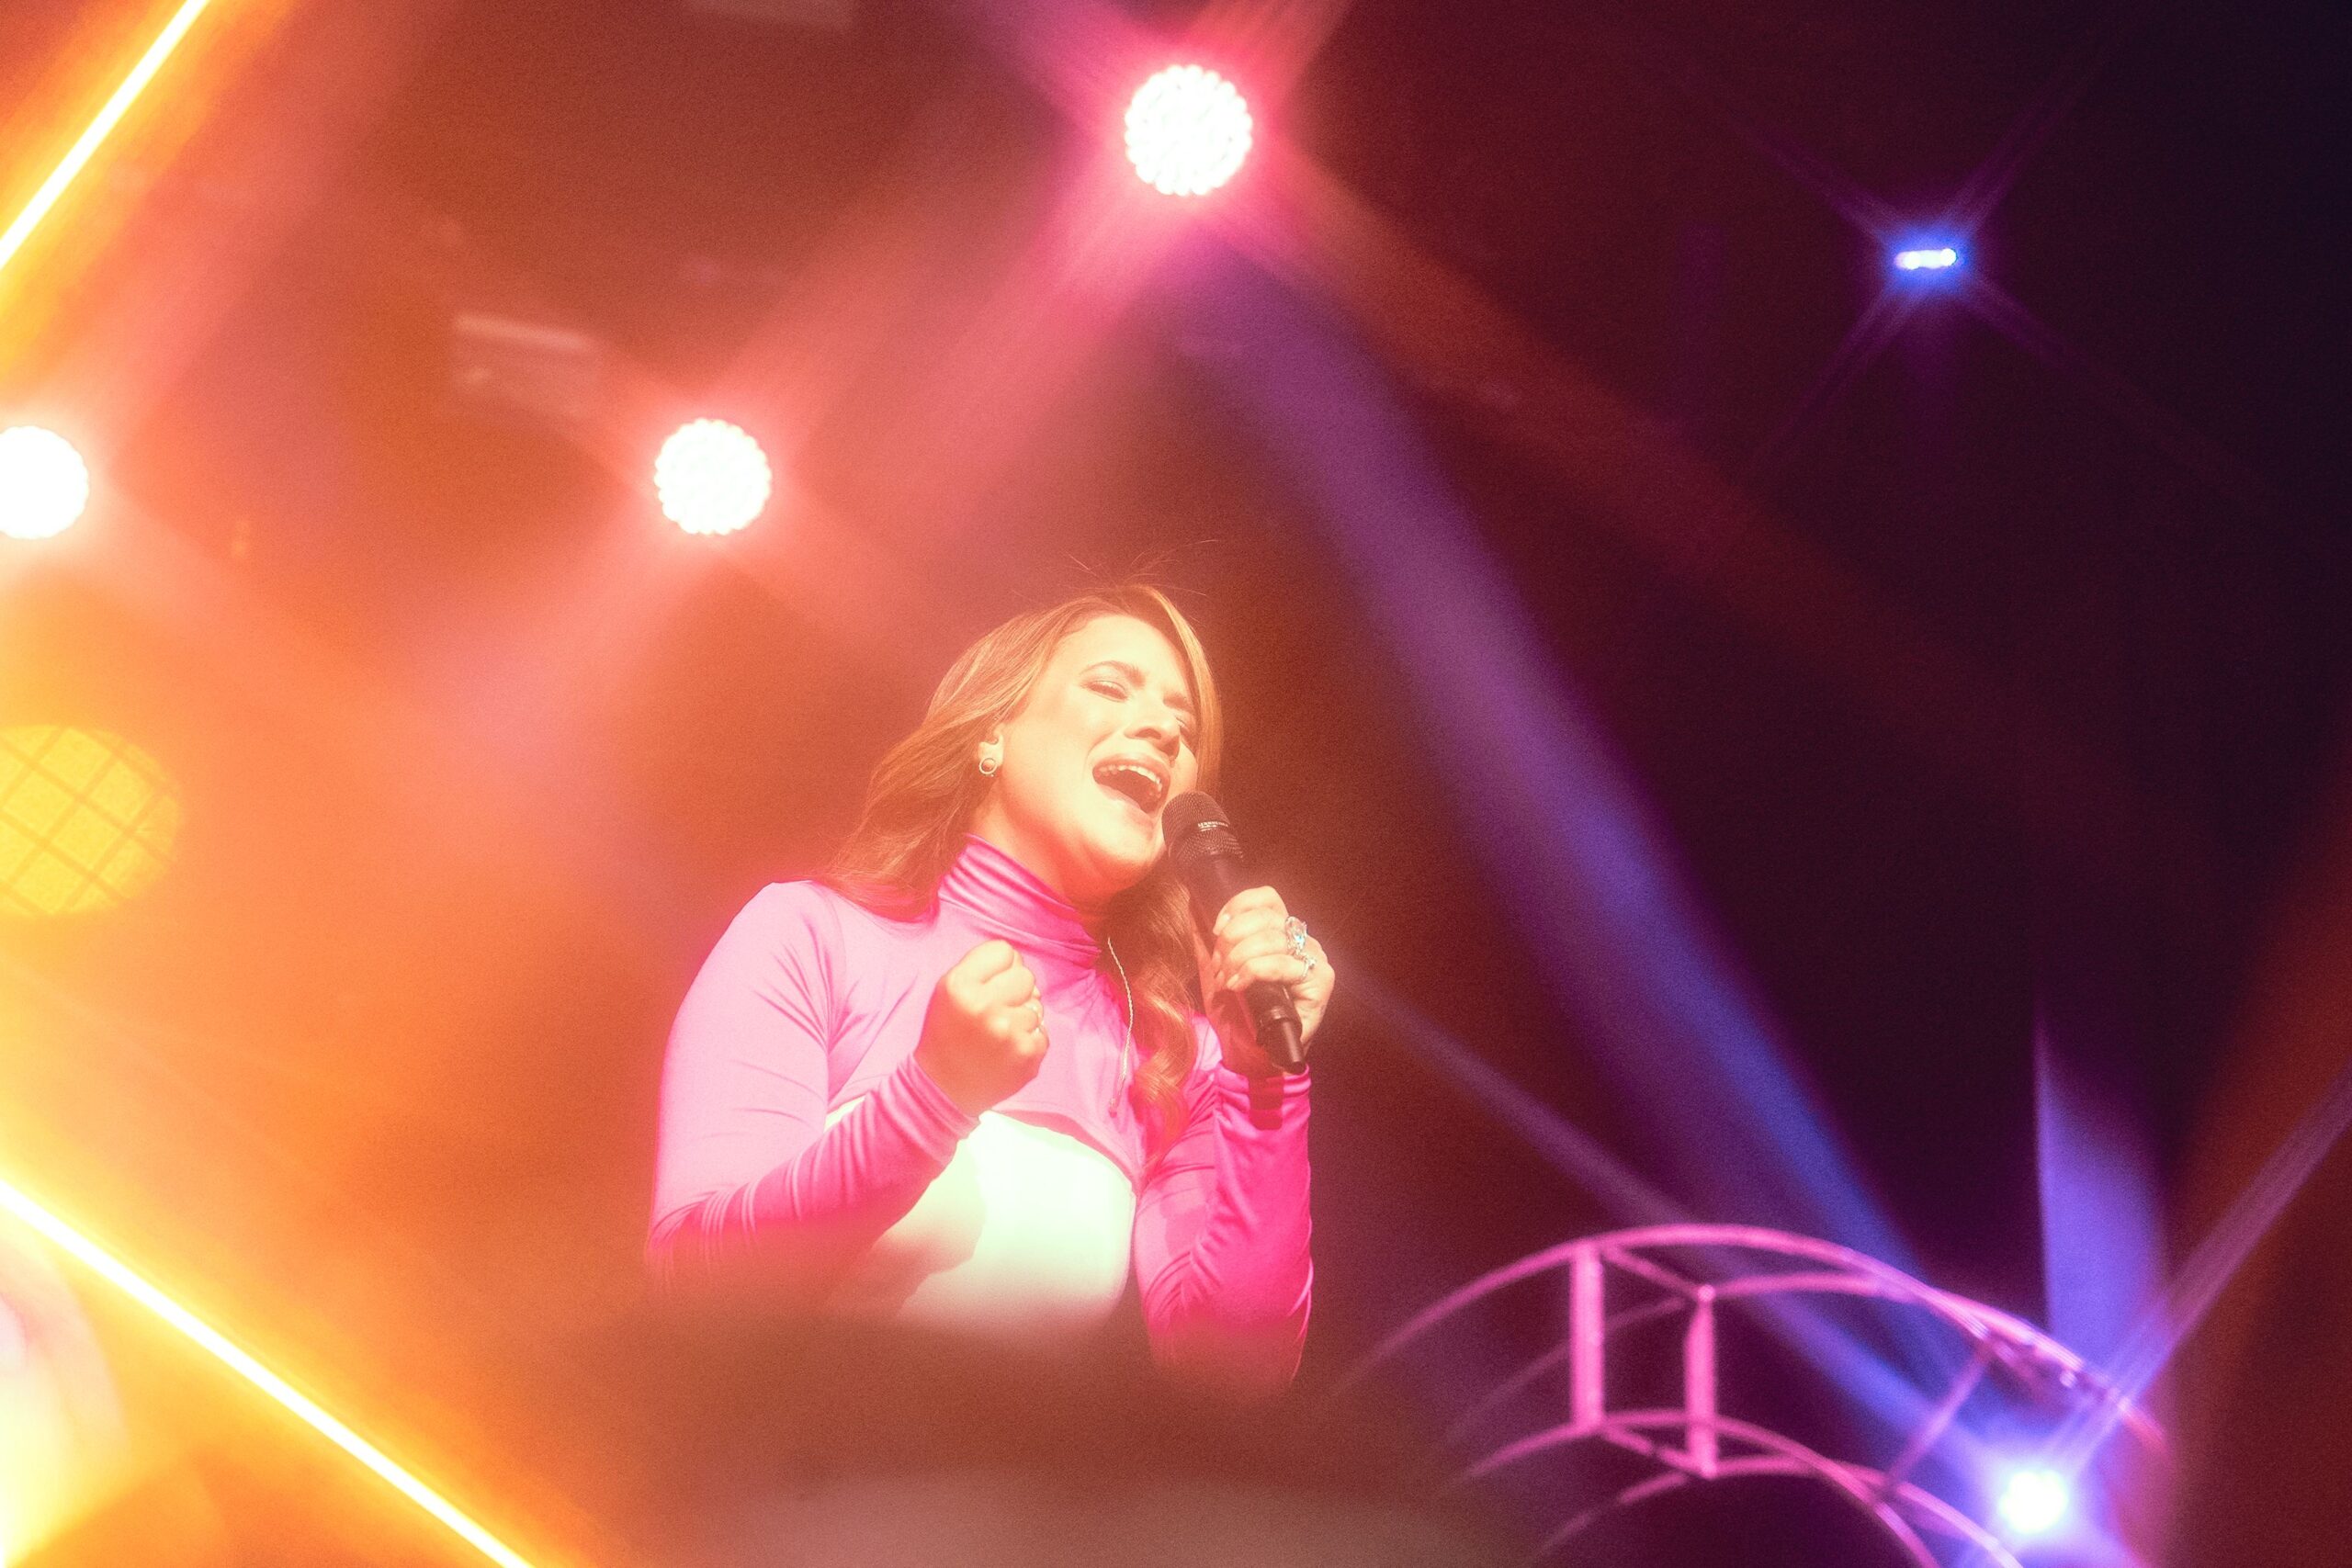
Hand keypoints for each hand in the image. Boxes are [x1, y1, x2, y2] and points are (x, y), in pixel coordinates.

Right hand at [914, 940, 1048, 1117]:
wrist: (944, 1088)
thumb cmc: (948, 1034)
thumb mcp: (948, 991)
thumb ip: (982, 967)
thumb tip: (1023, 967)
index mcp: (960, 986)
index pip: (1003, 950)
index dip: (1000, 967)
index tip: (990, 985)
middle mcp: (985, 1006)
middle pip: (1025, 975)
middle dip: (1015, 991)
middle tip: (995, 1012)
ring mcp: (1009, 1031)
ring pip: (1036, 1005)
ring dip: (1022, 1018)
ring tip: (998, 1035)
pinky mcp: (1027, 1053)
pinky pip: (1043, 1031)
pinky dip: (1029, 1040)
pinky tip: (1008, 1051)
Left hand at [1203, 886, 1334, 1076]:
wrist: (1249, 1057)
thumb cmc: (1236, 1016)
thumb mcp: (1214, 972)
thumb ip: (1206, 941)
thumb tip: (1192, 906)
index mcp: (1281, 934)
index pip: (1267, 898)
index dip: (1239, 906)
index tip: (1217, 928)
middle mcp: (1302, 942)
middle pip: (1267, 917)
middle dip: (1232, 941)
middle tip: (1219, 968)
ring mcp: (1314, 960)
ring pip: (1272, 939)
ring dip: (1239, 959)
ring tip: (1227, 982)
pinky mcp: (1320, 981)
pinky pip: (1281, 963)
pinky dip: (1254, 971)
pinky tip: (1239, 986)